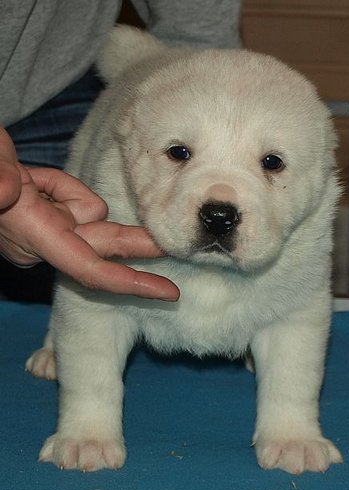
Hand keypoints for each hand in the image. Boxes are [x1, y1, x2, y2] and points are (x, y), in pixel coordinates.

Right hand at [0, 127, 178, 299]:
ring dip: (72, 195)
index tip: (168, 293)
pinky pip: (78, 204)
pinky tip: (36, 181)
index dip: (131, 283)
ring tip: (33, 180)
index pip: (90, 268)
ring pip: (89, 216)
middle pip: (105, 245)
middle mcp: (44, 242)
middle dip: (137, 243)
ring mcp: (48, 233)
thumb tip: (5, 189)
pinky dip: (64, 189)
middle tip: (174, 246)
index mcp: (32, 235)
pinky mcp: (50, 221)